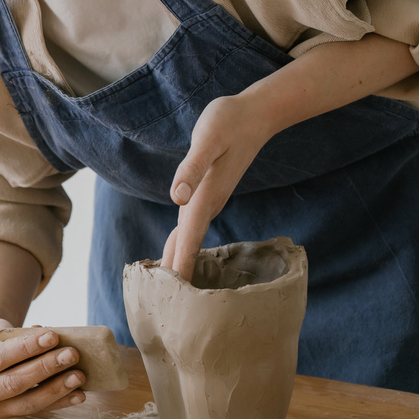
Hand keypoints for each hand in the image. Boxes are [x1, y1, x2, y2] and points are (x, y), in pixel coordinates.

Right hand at [0, 320, 85, 418]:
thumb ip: (18, 336)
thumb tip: (52, 338)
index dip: (26, 348)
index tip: (52, 336)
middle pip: (14, 383)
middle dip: (45, 368)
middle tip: (71, 354)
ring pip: (28, 403)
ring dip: (57, 389)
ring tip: (79, 375)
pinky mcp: (10, 418)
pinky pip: (38, 411)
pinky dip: (60, 402)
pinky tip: (79, 394)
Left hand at [161, 94, 273, 279]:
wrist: (257, 114)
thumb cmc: (230, 121)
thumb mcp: (208, 138)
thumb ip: (191, 168)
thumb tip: (176, 197)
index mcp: (204, 196)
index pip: (187, 238)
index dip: (178, 265)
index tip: (172, 297)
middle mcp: (207, 203)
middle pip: (187, 245)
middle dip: (175, 273)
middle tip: (161, 305)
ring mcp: (209, 200)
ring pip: (189, 237)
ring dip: (178, 260)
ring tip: (164, 289)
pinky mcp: (209, 193)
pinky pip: (192, 226)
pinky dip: (183, 243)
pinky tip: (179, 251)